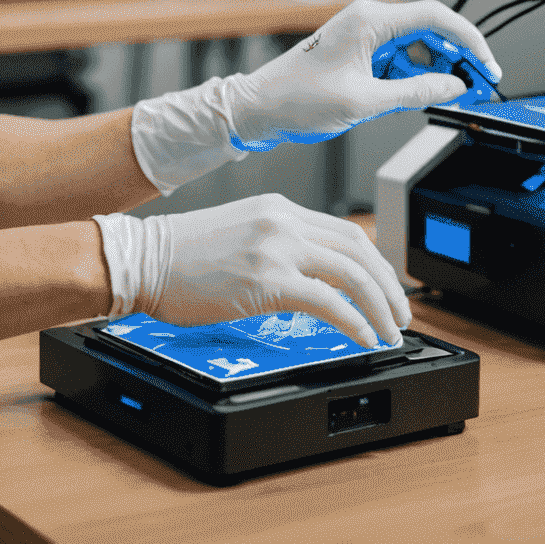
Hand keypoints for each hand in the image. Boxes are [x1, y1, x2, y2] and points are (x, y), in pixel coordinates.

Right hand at [94, 194, 409, 346]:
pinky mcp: (267, 280)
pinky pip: (329, 301)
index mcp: (278, 208)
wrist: (144, 259)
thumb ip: (276, 244)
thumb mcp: (239, 232)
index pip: (345, 230)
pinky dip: (355, 321)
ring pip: (353, 272)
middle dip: (389, 284)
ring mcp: (276, 248)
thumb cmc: (180, 255)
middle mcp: (283, 220)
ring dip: (380, 305)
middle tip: (400, 313)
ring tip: (389, 330)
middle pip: (359, 247)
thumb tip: (309, 275)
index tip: (385, 287)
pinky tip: (364, 337)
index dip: (375, 262)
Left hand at [221, 0, 501, 149]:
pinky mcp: (358, 54)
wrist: (260, 109)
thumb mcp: (366, 102)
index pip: (435, 17)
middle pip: (430, 30)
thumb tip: (454, 87)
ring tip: (454, 94)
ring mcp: (362, 37)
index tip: (488, 66)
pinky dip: (415, 76)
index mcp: (370, 21)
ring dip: (437, 69)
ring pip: (416, 46)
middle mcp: (368, 22)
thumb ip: (416, 93)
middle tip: (479, 85)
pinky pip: (398, 60)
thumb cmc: (299, 100)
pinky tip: (424, 96)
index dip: (469, 40)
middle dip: (458, 56)